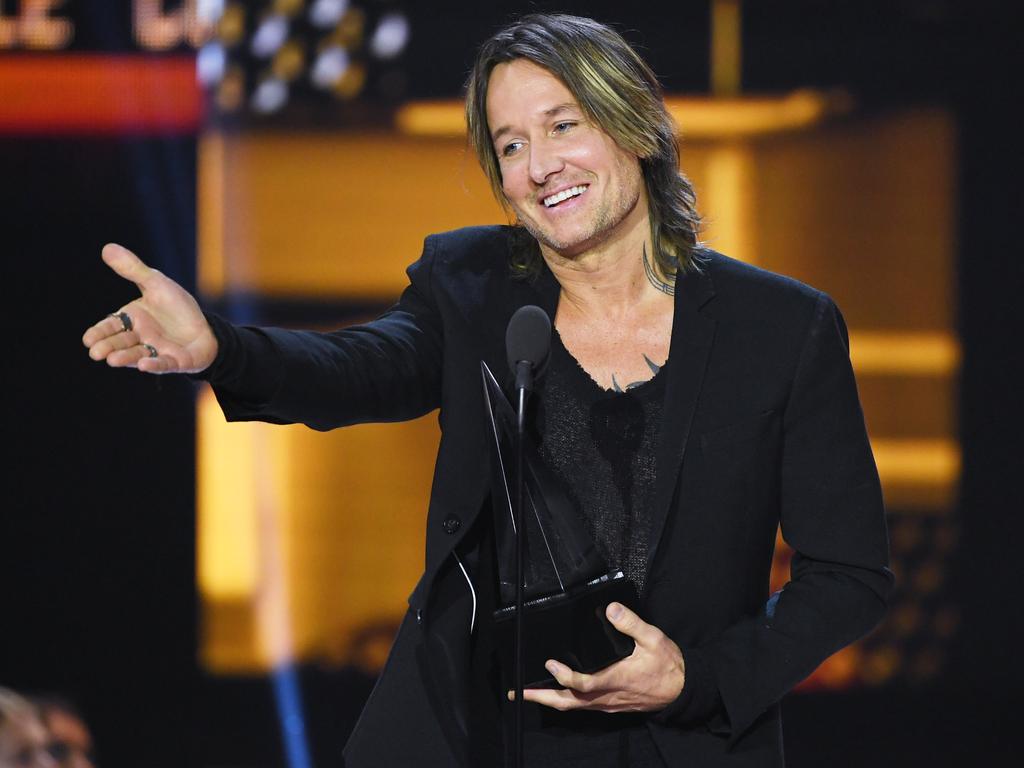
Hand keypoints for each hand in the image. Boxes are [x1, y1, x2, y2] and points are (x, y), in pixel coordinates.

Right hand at [82, 243, 217, 373]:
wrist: (205, 327)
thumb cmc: (177, 307)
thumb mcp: (156, 284)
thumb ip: (133, 270)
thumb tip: (107, 248)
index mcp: (132, 320)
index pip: (112, 325)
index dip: (100, 332)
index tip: (88, 339)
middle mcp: (141, 338)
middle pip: (121, 342)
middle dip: (108, 347)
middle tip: (96, 353)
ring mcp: (157, 351)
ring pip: (138, 355)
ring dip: (126, 358)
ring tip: (113, 360)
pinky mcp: (175, 361)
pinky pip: (164, 364)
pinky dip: (155, 365)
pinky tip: (145, 365)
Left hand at [518, 602, 685, 712]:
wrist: (682, 690)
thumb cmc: (668, 665)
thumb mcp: (654, 639)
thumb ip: (631, 623)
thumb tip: (610, 609)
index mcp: (615, 679)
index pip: (583, 683)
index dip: (564, 675)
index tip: (551, 663)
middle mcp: (607, 695)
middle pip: (568, 701)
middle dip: (541, 697)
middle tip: (518, 692)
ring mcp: (607, 703)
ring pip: (573, 706)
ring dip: (549, 700)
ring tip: (528, 692)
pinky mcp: (610, 704)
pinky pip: (582, 706)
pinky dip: (565, 700)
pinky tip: (557, 692)